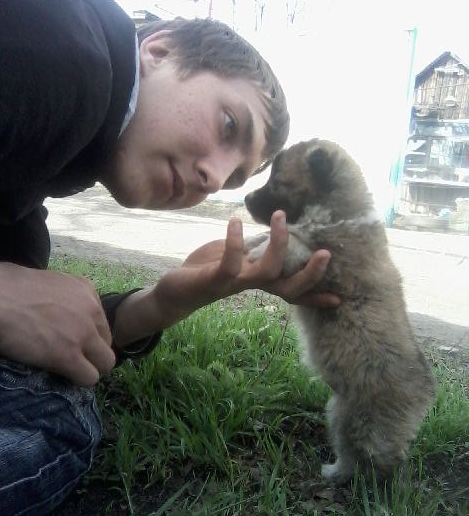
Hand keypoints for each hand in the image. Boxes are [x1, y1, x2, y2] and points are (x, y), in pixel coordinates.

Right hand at [0, 262, 114, 385]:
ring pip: (106, 363)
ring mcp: (83, 333)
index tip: (73, 341)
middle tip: (73, 359)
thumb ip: (63, 298)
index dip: (87, 335)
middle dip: (93, 353)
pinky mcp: (68, 356)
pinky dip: (78, 381)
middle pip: (107, 342)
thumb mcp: (49, 283)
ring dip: (90, 369)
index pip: (100, 321)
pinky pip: (89, 377)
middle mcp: (91, 310)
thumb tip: (58, 310)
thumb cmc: (8, 287)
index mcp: (86, 289)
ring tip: (71, 372)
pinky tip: (63, 377)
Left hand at [151, 211, 338, 325]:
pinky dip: (234, 242)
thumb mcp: (237, 257)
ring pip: (268, 272)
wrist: (176, 290)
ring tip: (280, 216)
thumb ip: (256, 249)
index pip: (293, 291)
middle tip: (326, 253)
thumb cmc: (208, 269)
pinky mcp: (216, 279)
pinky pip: (231, 263)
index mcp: (259, 281)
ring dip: (278, 245)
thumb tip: (275, 234)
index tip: (339, 299)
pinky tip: (235, 222)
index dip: (315, 296)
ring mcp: (235, 284)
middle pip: (290, 288)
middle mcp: (253, 285)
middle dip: (311, 274)